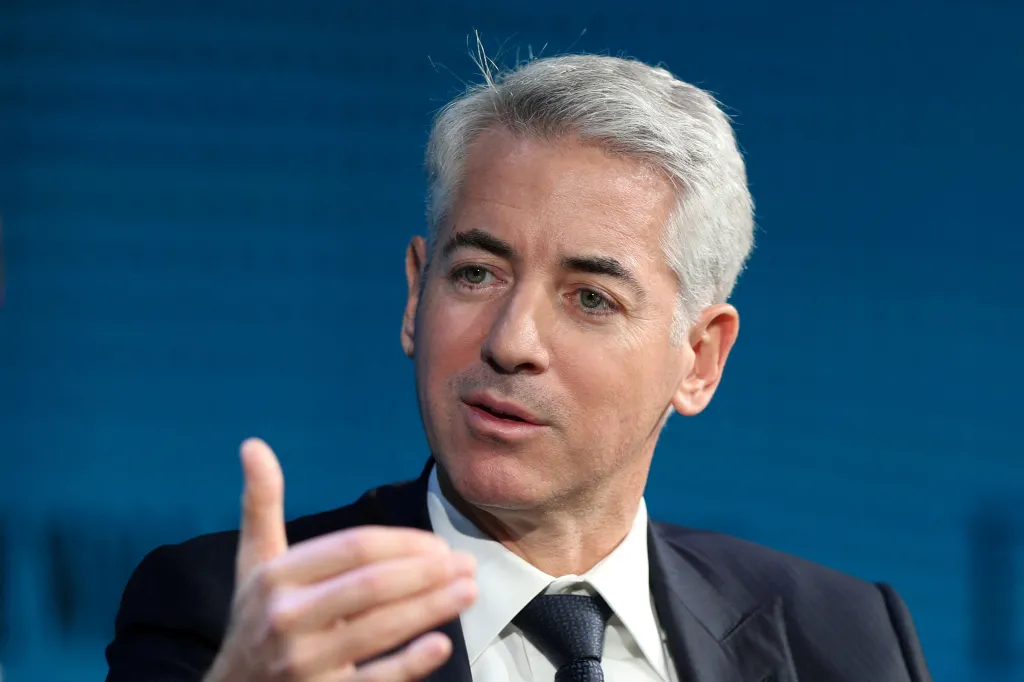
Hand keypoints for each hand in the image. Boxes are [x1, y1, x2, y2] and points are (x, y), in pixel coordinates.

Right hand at [204, 439, 476, 681]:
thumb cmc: (254, 618)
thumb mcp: (253, 562)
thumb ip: (260, 504)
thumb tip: (252, 444)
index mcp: (276, 577)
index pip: (353, 549)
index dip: (402, 543)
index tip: (437, 545)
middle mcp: (286, 619)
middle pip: (371, 587)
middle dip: (426, 572)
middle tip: (467, 563)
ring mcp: (304, 663)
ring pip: (380, 630)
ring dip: (432, 607)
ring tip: (469, 590)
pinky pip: (374, 681)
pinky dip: (409, 663)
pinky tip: (439, 644)